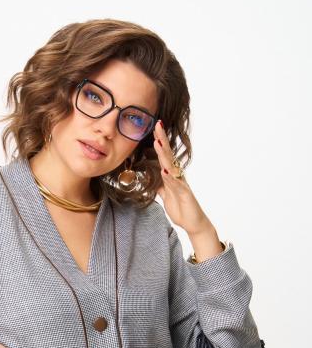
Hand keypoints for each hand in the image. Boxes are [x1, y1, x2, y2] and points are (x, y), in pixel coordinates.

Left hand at [153, 120, 211, 235]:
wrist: (193, 223)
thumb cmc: (181, 209)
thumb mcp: (166, 196)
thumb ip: (160, 186)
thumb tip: (153, 178)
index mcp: (172, 176)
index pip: (164, 156)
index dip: (159, 143)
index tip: (153, 128)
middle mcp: (177, 177)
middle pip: (168, 156)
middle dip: (162, 140)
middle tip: (157, 125)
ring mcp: (182, 184)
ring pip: (171, 167)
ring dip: (164, 155)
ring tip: (157, 142)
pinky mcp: (185, 194)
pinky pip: (177, 185)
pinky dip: (170, 178)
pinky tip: (165, 171)